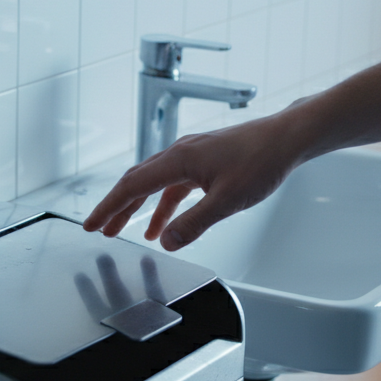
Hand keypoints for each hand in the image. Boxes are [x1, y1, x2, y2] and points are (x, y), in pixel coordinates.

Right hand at [81, 111, 307, 250]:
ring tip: (125, 230)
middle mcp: (180, 154)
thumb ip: (194, 223)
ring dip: (138, 208)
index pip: (132, 186)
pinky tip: (164, 223)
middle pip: (136, 182)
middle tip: (99, 228)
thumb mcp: (227, 200)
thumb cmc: (262, 160)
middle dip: (116, 207)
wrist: (288, 138)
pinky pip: (173, 184)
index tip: (92, 225)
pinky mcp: (204, 160)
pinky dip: (163, 204)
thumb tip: (167, 242)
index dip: (109, 208)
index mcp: (178, 160)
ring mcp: (191, 156)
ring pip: (154, 184)